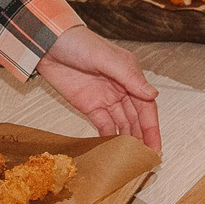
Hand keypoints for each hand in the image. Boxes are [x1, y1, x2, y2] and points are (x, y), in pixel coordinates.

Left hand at [38, 26, 159, 148]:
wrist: (48, 44)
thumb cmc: (79, 43)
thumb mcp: (106, 58)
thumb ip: (129, 77)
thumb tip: (152, 94)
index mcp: (130, 75)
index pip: (146, 106)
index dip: (152, 127)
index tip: (156, 147)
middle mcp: (121, 89)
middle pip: (136, 119)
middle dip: (142, 139)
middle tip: (145, 160)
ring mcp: (105, 99)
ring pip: (121, 124)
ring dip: (127, 140)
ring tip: (131, 159)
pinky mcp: (89, 106)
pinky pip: (102, 125)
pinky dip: (108, 137)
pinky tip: (112, 150)